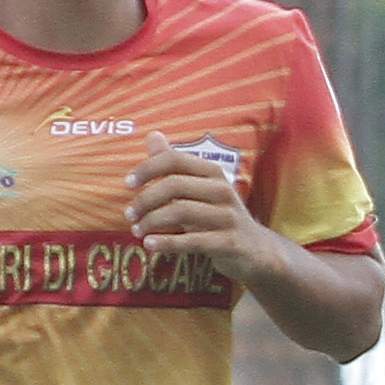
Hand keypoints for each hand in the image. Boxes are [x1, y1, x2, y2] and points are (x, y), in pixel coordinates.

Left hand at [121, 136, 251, 258]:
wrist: (256, 249)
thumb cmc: (219, 215)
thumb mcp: (200, 187)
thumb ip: (175, 164)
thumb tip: (153, 135)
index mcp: (213, 173)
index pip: (175, 160)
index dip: (147, 169)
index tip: (127, 184)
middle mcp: (223, 190)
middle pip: (174, 186)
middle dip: (145, 200)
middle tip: (129, 215)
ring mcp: (229, 217)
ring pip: (181, 212)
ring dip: (151, 222)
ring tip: (137, 231)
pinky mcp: (230, 242)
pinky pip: (193, 240)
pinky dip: (167, 242)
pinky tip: (150, 245)